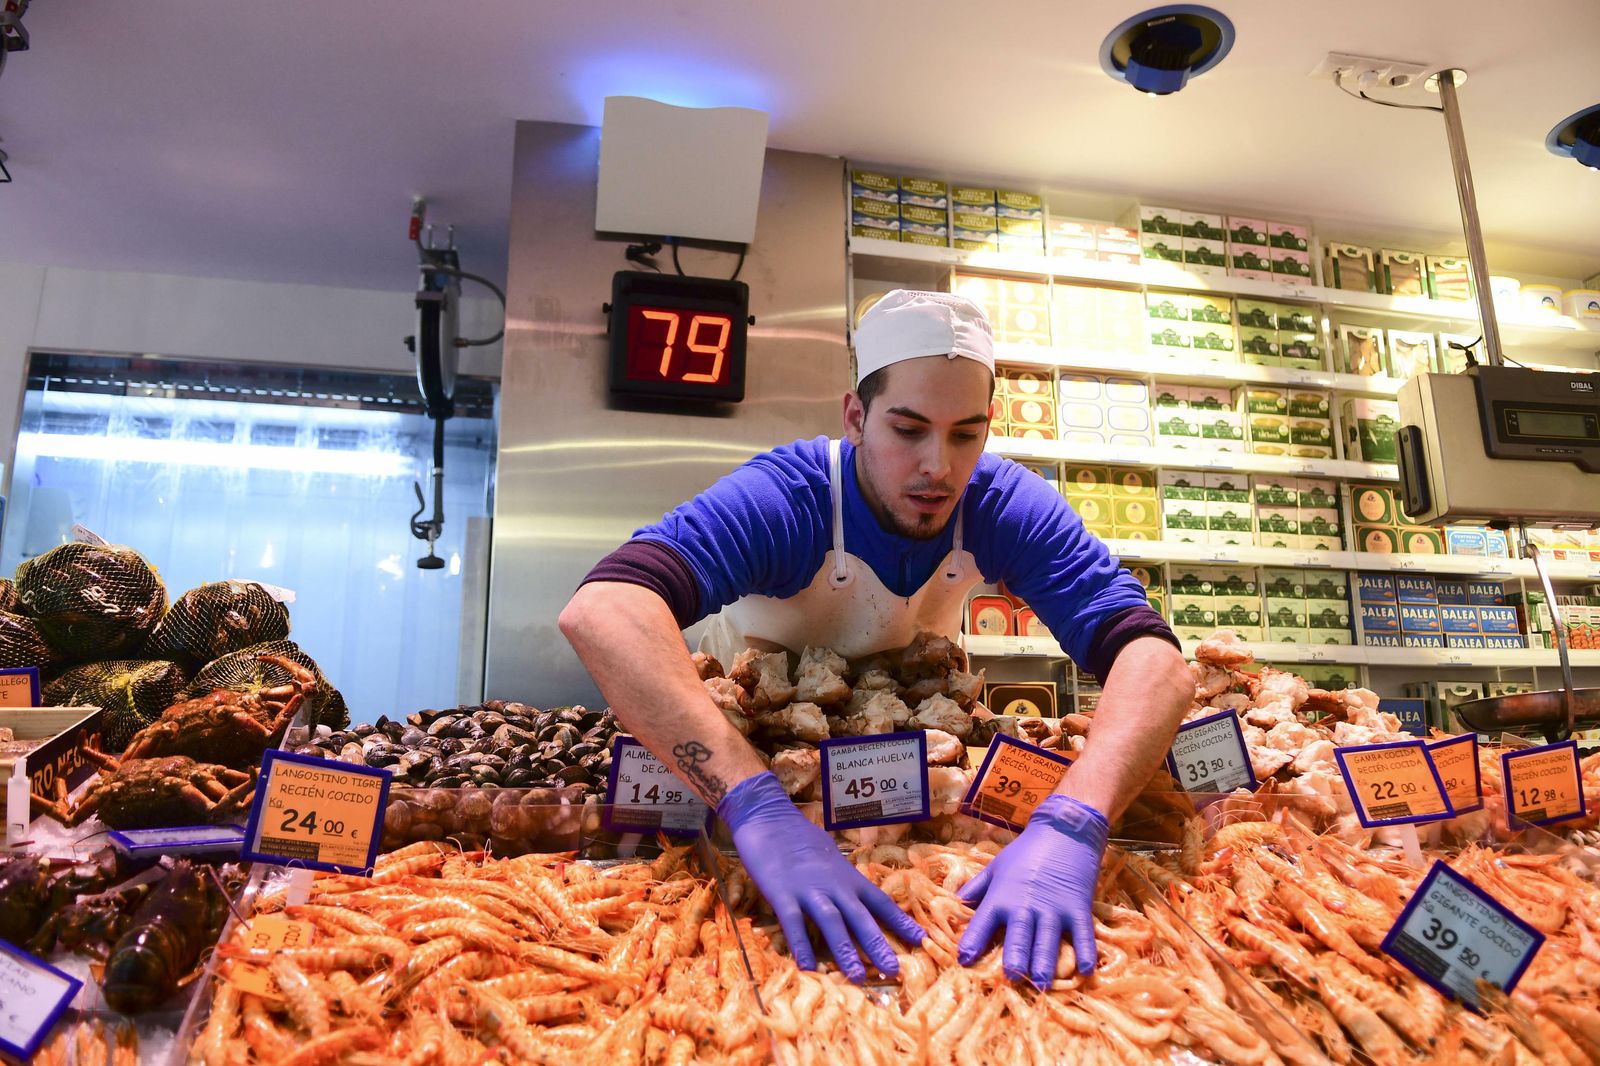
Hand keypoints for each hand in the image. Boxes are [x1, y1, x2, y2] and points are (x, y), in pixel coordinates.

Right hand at [718, 771, 924, 981]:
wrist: (769, 817)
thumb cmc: (799, 837)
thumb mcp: (830, 856)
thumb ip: (843, 878)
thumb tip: (854, 895)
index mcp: (848, 877)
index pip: (880, 902)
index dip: (901, 922)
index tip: (921, 940)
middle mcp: (834, 885)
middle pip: (861, 917)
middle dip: (878, 945)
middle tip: (893, 972)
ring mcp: (808, 889)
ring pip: (832, 922)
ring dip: (846, 950)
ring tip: (857, 976)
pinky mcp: (782, 893)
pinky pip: (793, 923)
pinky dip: (801, 944)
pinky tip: (807, 966)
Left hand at [957, 793, 1108, 985]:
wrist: (1064, 831)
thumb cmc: (1025, 851)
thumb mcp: (995, 866)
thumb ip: (976, 888)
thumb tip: (955, 904)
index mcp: (1002, 896)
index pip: (982, 922)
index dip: (972, 942)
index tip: (963, 961)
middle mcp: (1026, 905)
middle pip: (1018, 937)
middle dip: (1014, 960)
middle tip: (1011, 979)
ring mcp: (1054, 908)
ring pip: (1048, 942)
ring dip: (1044, 964)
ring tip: (1041, 985)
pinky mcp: (1078, 908)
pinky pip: (1082, 935)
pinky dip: (1085, 953)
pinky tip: (1085, 971)